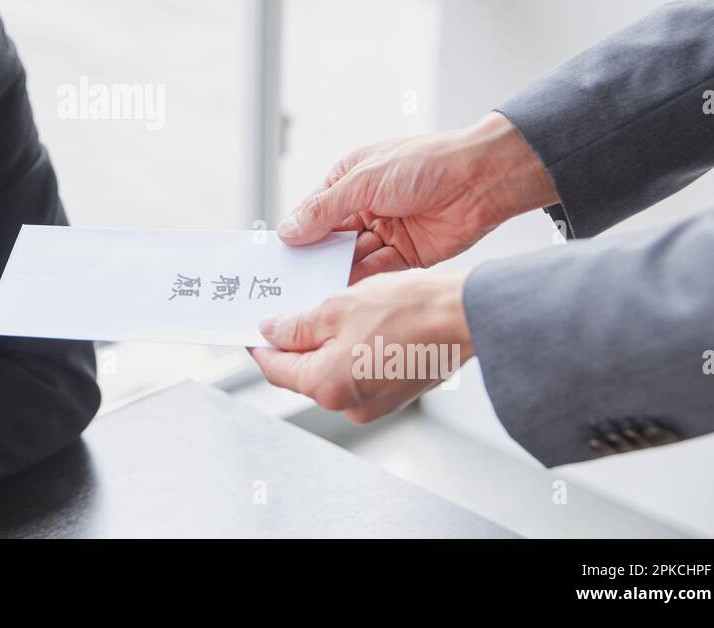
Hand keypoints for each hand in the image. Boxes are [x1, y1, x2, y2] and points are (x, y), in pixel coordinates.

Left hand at [250, 270, 472, 422]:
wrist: (463, 318)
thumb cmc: (407, 310)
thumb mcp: (337, 308)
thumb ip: (297, 325)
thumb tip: (271, 331)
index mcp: (326, 386)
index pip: (275, 369)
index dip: (259, 346)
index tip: (250, 330)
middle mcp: (347, 405)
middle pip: (303, 372)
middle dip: (294, 342)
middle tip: (287, 310)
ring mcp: (373, 404)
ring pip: (331, 371)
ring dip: (324, 344)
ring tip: (326, 309)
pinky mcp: (393, 395)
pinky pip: (357, 373)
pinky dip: (349, 351)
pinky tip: (356, 323)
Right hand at [277, 112, 557, 281]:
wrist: (482, 178)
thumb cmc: (425, 163)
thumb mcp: (364, 181)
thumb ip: (324, 209)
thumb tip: (287, 230)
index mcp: (349, 182)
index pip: (313, 213)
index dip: (296, 235)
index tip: (276, 259)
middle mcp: (365, 208)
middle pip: (330, 240)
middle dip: (314, 258)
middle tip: (291, 283)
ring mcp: (386, 233)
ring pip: (352, 259)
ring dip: (337, 272)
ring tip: (314, 292)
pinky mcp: (407, 256)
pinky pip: (378, 272)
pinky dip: (363, 282)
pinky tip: (345, 293)